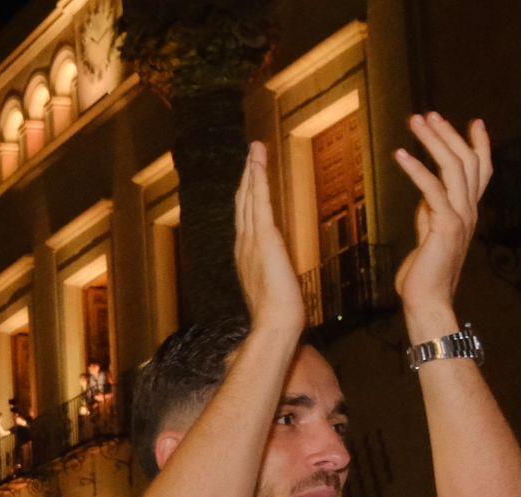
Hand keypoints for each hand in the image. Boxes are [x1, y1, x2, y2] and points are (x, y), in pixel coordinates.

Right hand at [233, 141, 303, 330]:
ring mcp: (251, 239)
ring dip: (252, 170)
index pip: (245, 219)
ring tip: (255, 148)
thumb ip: (272, 275)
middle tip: (251, 153)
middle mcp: (243, 244)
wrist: (274, 322)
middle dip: (246, 176)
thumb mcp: (273, 289)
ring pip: (249, 197)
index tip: (249, 178)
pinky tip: (257, 162)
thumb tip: (277, 275)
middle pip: (243, 203)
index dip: (246, 196)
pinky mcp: (264, 237)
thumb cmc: (276, 314)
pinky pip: (259, 201)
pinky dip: (257, 179)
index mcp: (246, 255)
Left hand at [391, 113, 492, 328]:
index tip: (476, 122)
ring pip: (453, 167)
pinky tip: (400, 155)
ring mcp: (461, 218)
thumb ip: (430, 215)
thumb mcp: (429, 237)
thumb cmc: (424, 275)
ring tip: (415, 122)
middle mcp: (470, 211)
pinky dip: (416, 169)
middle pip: (467, 161)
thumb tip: (425, 197)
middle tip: (429, 114)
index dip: (480, 146)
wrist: (428, 302)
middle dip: (448, 134)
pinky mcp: (445, 226)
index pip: (481, 172)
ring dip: (433, 141)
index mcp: (468, 213)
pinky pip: (432, 189)